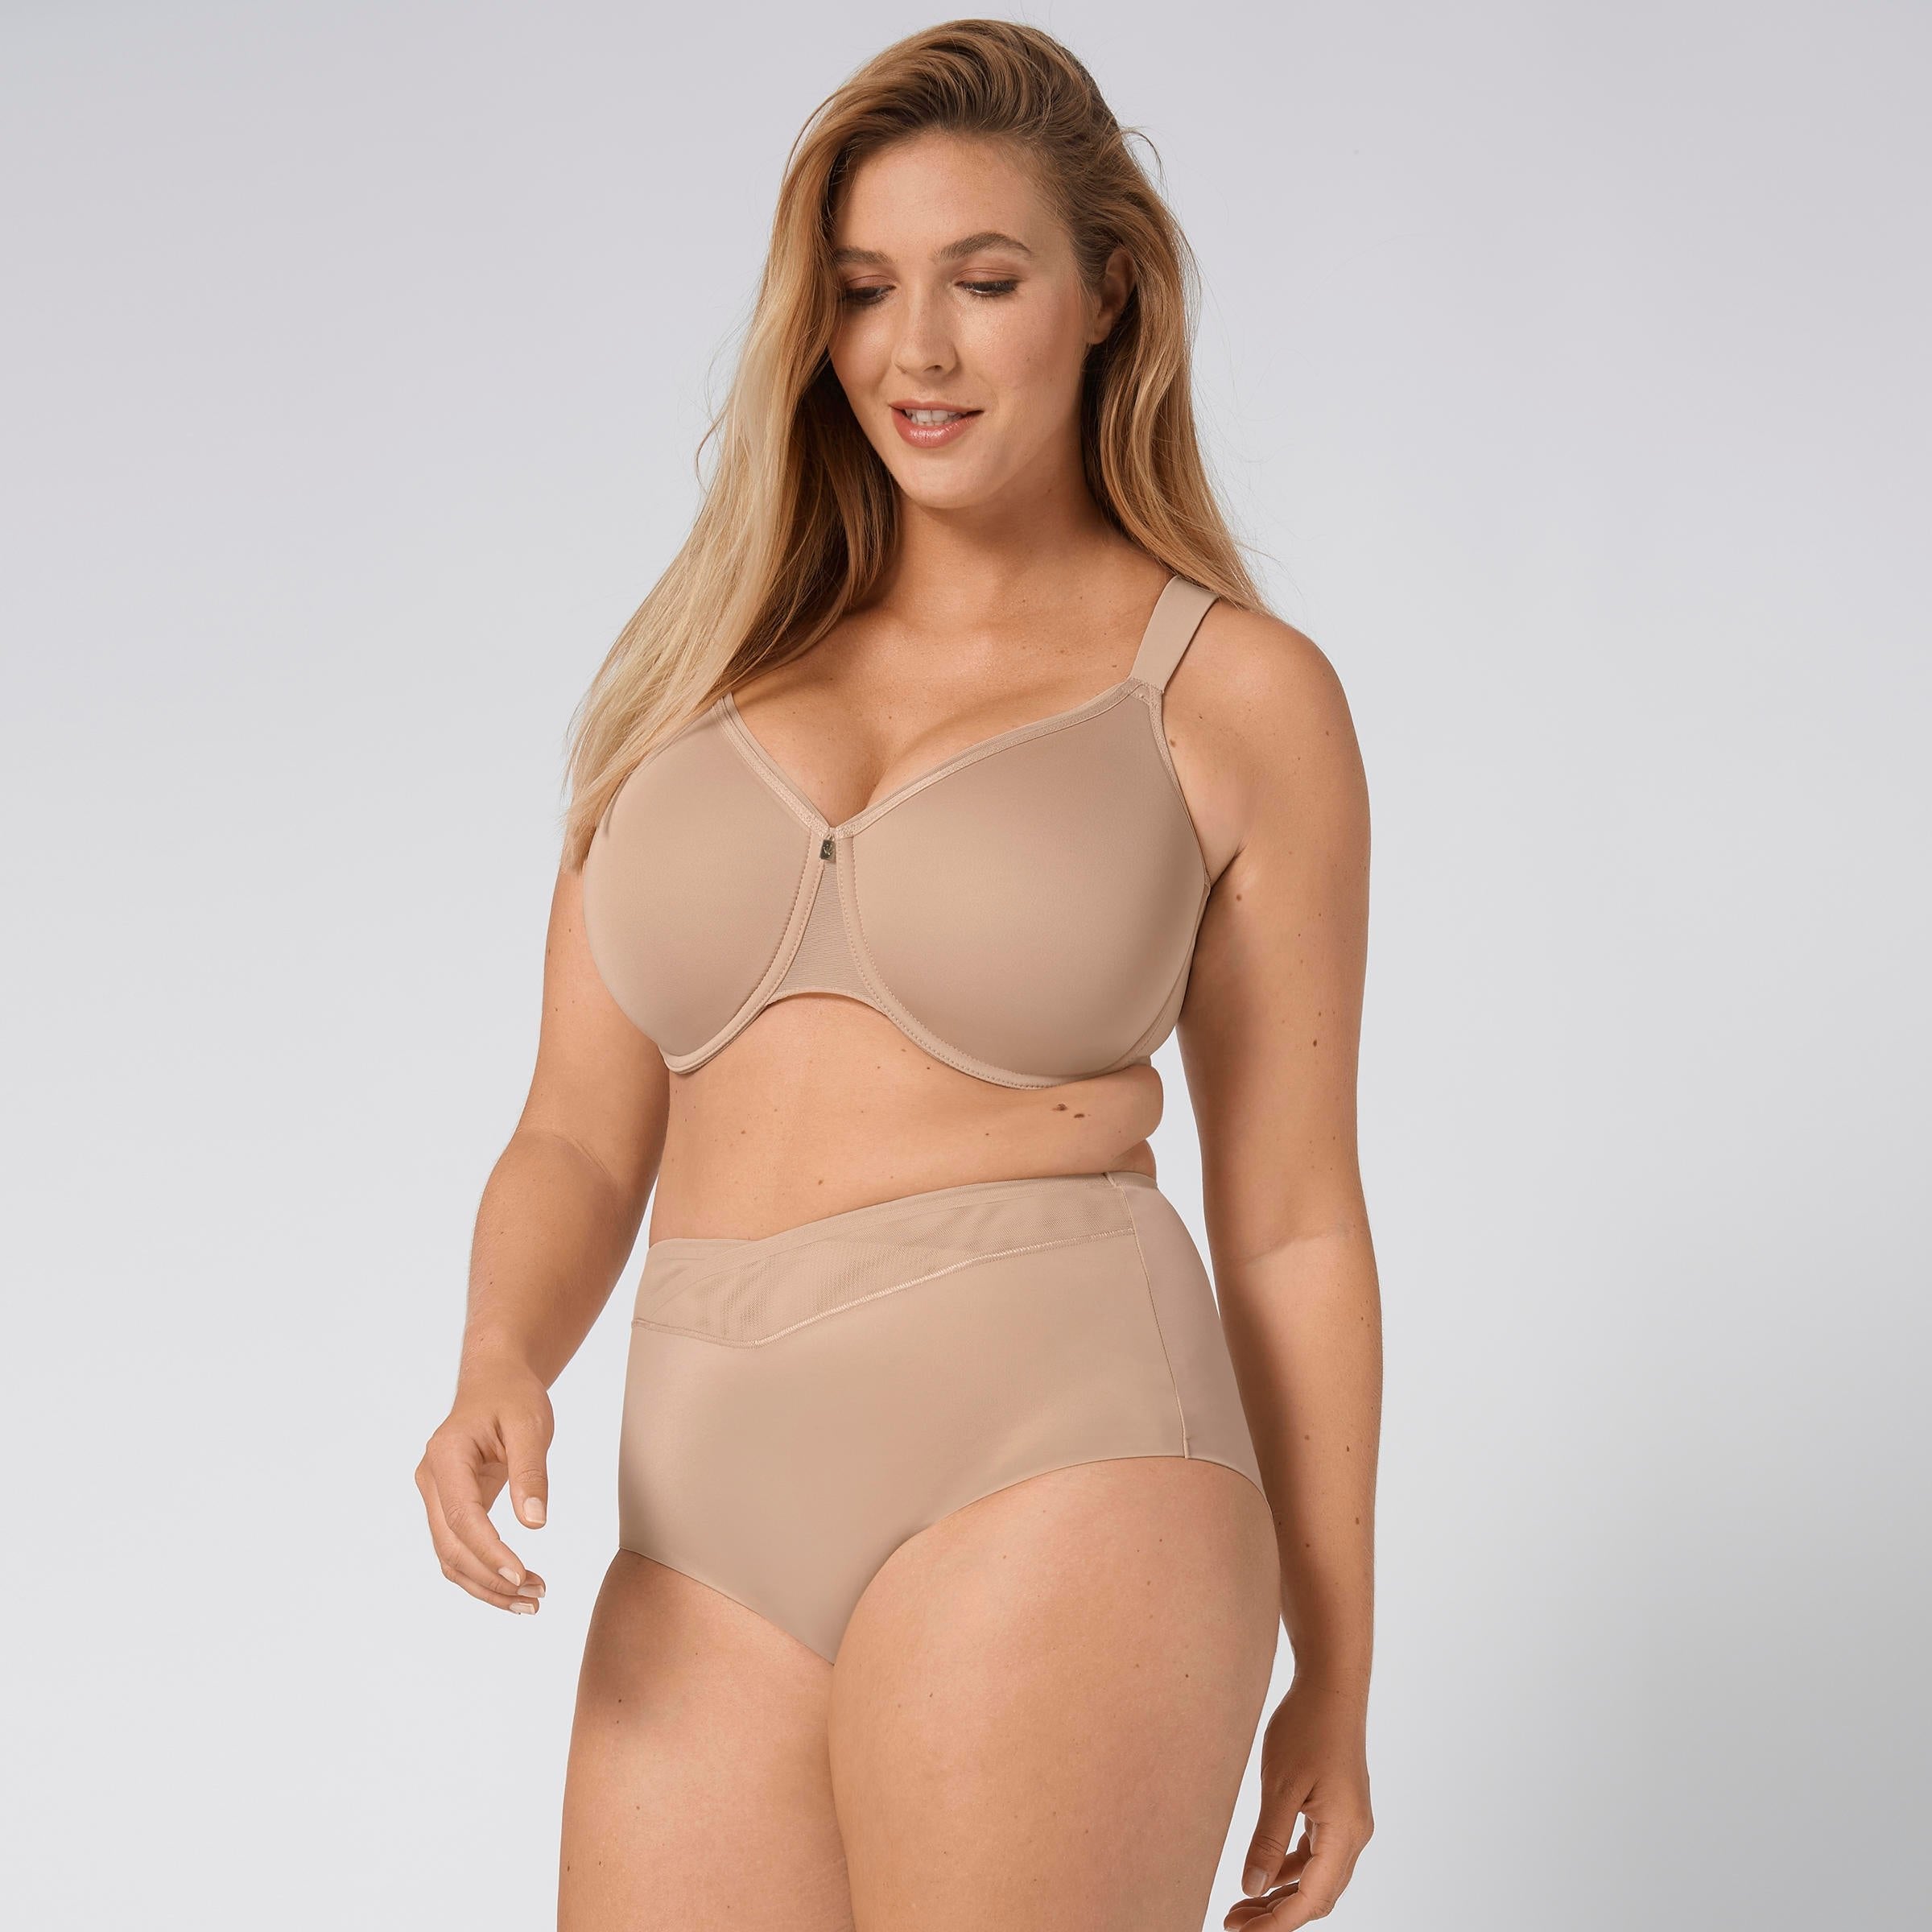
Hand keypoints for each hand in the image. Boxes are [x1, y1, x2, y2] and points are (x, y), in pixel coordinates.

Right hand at [415, 1359, 552, 1614]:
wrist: (495, 1381)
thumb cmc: (513, 1396)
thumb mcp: (531, 1424)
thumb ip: (531, 1472)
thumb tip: (534, 1524)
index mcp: (446, 1456)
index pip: (461, 1516)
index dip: (488, 1551)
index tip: (520, 1575)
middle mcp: (431, 1480)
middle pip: (451, 1546)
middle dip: (490, 1579)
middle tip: (535, 1598)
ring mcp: (436, 1496)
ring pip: (451, 1556)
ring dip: (486, 1585)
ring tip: (531, 1601)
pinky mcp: (449, 1506)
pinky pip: (460, 1548)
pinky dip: (483, 1572)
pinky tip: (515, 1587)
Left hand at [1224, 1675, 1373, 1925]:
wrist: (1332, 1685)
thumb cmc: (1306, 1727)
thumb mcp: (1280, 1786)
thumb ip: (1267, 1840)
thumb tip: (1252, 1889)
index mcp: (1344, 1833)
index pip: (1311, 1899)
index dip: (1276, 1923)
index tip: (1239, 1931)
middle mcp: (1355, 1835)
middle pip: (1318, 1896)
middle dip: (1277, 1914)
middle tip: (1234, 1922)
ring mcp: (1350, 1822)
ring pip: (1318, 1877)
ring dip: (1283, 1894)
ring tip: (1243, 1904)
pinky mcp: (1340, 1809)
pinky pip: (1318, 1854)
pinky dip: (1292, 1868)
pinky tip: (1265, 1872)